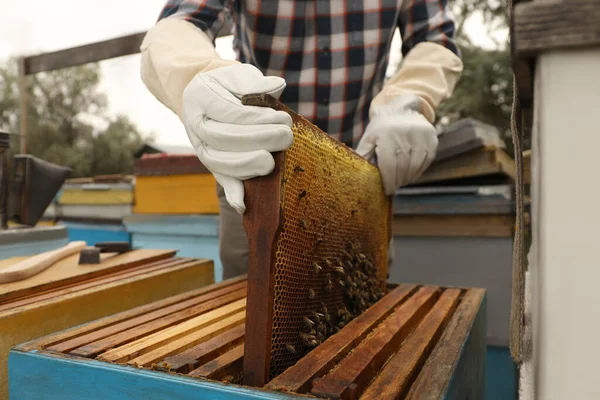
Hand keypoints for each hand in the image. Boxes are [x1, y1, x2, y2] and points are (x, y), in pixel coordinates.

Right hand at [181, 64, 293, 213]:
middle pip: (224, 139)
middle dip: (259, 140)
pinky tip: (243, 205)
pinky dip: (232, 194)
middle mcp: (195, 125)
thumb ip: (256, 82)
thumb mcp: (240, 75)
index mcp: (201, 97)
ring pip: (219, 163)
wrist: (207, 96)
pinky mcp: (212, 165)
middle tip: (286, 137)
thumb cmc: (230, 85)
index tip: (283, 119)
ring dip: (248, 165)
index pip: (229, 113)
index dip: (257, 119)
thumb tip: (276, 87)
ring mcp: (202, 148)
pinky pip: (220, 180)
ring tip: (272, 162)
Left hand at [356, 95, 437, 194]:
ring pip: (416, 165)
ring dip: (408, 178)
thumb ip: (363, 156)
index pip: (389, 164)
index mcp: (387, 133)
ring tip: (401, 181)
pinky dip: (418, 171)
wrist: (401, 109)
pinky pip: (426, 160)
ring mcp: (421, 134)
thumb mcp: (369, 139)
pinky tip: (411, 173)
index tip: (387, 190)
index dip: (388, 181)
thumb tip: (356, 176)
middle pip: (403, 167)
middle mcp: (405, 132)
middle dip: (397, 181)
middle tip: (393, 187)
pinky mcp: (432, 137)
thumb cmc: (381, 129)